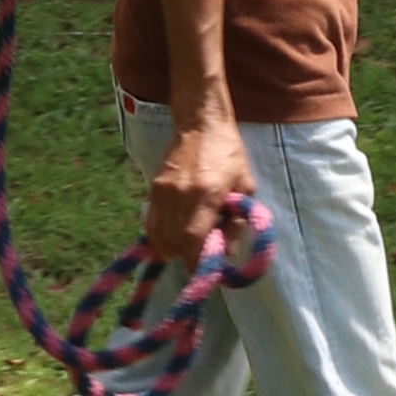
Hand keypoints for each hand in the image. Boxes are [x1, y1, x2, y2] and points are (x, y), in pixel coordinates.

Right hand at [145, 106, 254, 268]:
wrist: (200, 123)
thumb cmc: (228, 154)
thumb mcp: (244, 186)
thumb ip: (237, 222)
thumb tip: (228, 254)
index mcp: (207, 195)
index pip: (193, 241)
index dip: (197, 263)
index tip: (205, 272)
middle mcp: (180, 196)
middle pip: (173, 243)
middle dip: (185, 259)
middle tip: (199, 260)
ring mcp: (163, 192)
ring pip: (158, 236)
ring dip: (171, 250)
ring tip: (185, 249)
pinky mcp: (153, 188)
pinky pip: (150, 223)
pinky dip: (159, 237)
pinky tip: (171, 238)